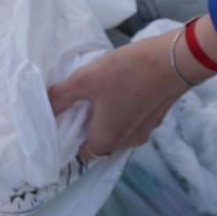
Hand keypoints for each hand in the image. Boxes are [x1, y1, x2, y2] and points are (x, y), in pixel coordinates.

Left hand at [49, 18, 216, 160]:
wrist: (174, 60)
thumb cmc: (126, 73)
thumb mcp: (85, 80)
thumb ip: (60, 97)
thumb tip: (42, 108)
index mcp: (107, 140)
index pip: (82, 154)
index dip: (69, 143)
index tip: (59, 125)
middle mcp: (127, 142)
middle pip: (100, 143)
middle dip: (86, 128)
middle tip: (73, 107)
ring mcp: (145, 130)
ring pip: (117, 131)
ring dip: (104, 118)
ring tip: (92, 95)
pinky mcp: (156, 115)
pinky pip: (131, 119)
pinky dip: (121, 110)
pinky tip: (115, 89)